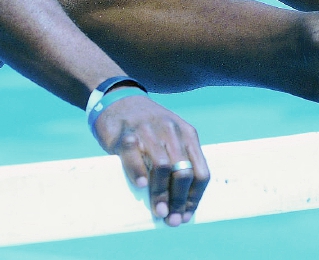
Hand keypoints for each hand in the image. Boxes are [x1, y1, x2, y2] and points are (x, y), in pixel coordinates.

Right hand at [91, 95, 209, 225]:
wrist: (118, 99)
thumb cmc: (146, 127)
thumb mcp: (169, 137)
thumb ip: (178, 160)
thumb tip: (180, 204)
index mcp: (187, 134)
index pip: (200, 171)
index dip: (195, 197)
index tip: (186, 215)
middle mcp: (171, 131)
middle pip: (183, 172)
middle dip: (179, 200)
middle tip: (172, 220)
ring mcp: (148, 131)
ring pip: (163, 167)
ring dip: (161, 193)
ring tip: (159, 211)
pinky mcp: (125, 133)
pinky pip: (134, 155)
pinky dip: (139, 172)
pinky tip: (141, 187)